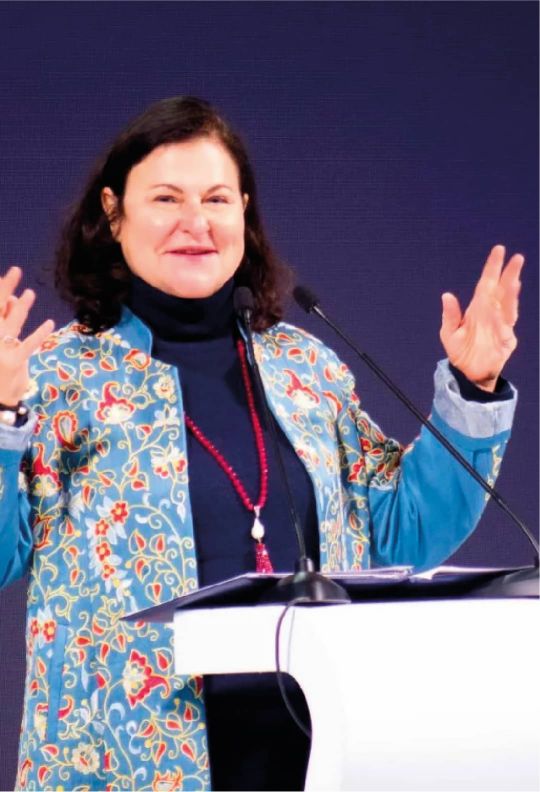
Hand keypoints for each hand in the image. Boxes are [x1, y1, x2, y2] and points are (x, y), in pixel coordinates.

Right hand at [0, 267, 54, 405]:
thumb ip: (5, 321)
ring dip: (23, 307)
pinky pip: (29, 344)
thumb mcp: (0, 342)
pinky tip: (50, 323)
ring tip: (31, 293)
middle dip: (5, 288)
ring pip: (12, 323)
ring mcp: (1, 350)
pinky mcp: (15, 362)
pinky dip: (40, 334)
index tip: (5, 276)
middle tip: (16, 271)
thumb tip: (14, 297)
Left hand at [439, 245, 523, 391]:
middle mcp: (491, 313)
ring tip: (513, 279)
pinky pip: (505, 327)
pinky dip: (503, 319)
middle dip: (509, 274)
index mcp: (478, 308)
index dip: (492, 267)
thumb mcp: (449, 333)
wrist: (468, 374)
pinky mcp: (507, 340)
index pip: (486, 283)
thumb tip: (446, 295)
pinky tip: (501, 310)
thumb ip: (450, 315)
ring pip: (508, 306)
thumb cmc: (460, 351)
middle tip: (516, 258)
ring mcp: (501, 325)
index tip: (499, 251)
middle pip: (502, 290)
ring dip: (511, 294)